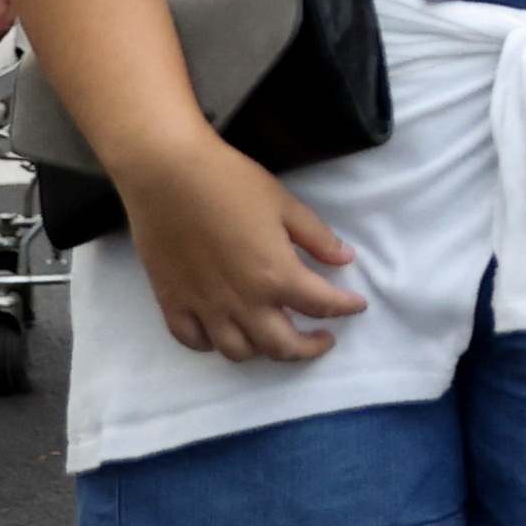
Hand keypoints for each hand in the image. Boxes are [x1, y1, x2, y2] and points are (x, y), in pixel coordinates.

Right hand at [119, 140, 371, 359]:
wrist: (167, 173)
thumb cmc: (230, 182)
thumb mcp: (285, 204)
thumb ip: (317, 237)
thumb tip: (345, 259)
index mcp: (276, 277)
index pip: (322, 306)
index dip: (346, 308)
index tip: (358, 305)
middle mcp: (243, 303)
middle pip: (282, 347)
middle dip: (308, 349)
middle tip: (322, 338)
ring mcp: (204, 307)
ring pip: (238, 352)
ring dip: (262, 350)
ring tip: (273, 334)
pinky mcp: (172, 303)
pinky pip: (193, 341)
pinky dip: (211, 344)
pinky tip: (222, 331)